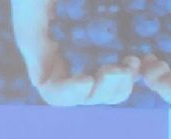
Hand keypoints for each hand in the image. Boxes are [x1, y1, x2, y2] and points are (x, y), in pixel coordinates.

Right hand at [10, 0, 136, 105]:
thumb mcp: (33, 3)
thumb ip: (30, 34)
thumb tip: (39, 80)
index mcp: (42, 49)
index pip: (53, 92)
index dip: (70, 93)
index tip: (87, 79)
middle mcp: (63, 56)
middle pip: (85, 96)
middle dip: (105, 89)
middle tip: (124, 68)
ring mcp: (86, 50)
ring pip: (105, 90)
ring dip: (121, 85)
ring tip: (133, 63)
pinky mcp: (109, 42)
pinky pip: (121, 72)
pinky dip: (131, 74)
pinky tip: (140, 61)